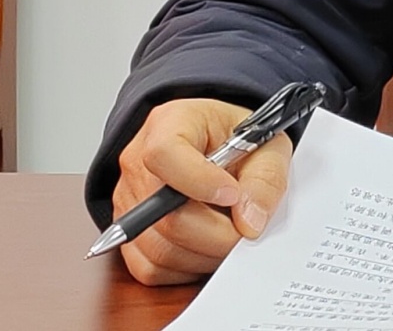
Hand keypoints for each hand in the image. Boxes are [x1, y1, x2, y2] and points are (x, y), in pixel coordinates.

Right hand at [111, 97, 295, 285]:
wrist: (214, 145)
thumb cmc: (233, 139)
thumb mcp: (264, 144)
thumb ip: (264, 179)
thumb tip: (249, 222)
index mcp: (169, 124)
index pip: (164, 154)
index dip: (200, 182)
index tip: (233, 195)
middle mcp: (137, 162)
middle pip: (168, 217)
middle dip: (219, 234)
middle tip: (246, 227)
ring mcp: (128, 200)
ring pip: (161, 249)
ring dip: (206, 254)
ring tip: (228, 233)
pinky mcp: (128, 234)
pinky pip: (152, 268)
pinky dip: (186, 268)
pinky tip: (206, 245)